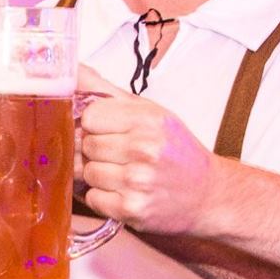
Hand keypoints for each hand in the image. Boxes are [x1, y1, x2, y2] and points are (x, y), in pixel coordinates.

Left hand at [74, 65, 212, 235]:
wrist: (208, 194)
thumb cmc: (175, 151)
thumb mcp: (149, 112)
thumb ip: (105, 90)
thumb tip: (71, 69)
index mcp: (148, 118)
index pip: (90, 116)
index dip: (95, 125)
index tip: (109, 131)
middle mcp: (144, 148)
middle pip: (86, 145)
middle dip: (96, 151)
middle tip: (119, 156)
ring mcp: (138, 180)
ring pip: (87, 173)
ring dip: (99, 176)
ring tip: (123, 174)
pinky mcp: (132, 209)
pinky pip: (93, 198)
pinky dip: (103, 197)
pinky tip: (123, 192)